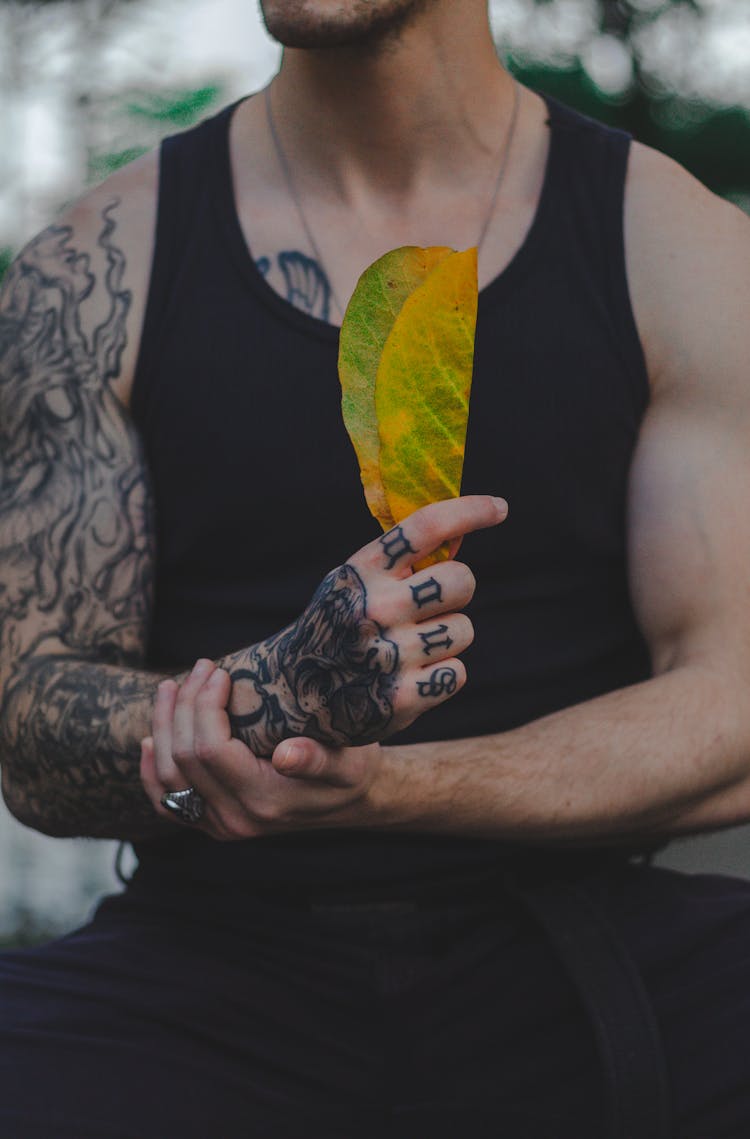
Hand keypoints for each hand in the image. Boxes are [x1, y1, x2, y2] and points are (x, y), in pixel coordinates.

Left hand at [140, 662, 383, 839]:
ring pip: (168, 777)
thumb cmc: (353, 769)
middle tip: (202, 667)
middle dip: (184, 706)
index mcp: (263, 801)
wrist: (353, 801)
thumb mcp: (349, 761)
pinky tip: (150, 741)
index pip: (210, 751)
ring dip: (163, 727)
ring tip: (172, 687)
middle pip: (183, 759)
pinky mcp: (212, 822)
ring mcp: (219, 825)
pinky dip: (152, 771)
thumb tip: (285, 755)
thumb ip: (318, 759)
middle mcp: (235, 819)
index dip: (204, 706)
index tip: (220, 672)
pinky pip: (167, 801)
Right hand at [225, 494, 507, 753]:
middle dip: (457, 589)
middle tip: (435, 602)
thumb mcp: (355, 581)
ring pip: (463, 629)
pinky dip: (442, 675)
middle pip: (461, 580)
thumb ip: (401, 562)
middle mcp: (375, 608)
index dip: (470, 511)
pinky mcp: (402, 697)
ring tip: (411, 646)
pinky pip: (458, 672)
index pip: (425, 527)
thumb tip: (461, 536)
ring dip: (447, 636)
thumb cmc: (338, 623)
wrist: (292, 691)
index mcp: (361, 571)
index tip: (499, 508)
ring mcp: (389, 654)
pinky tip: (411, 675)